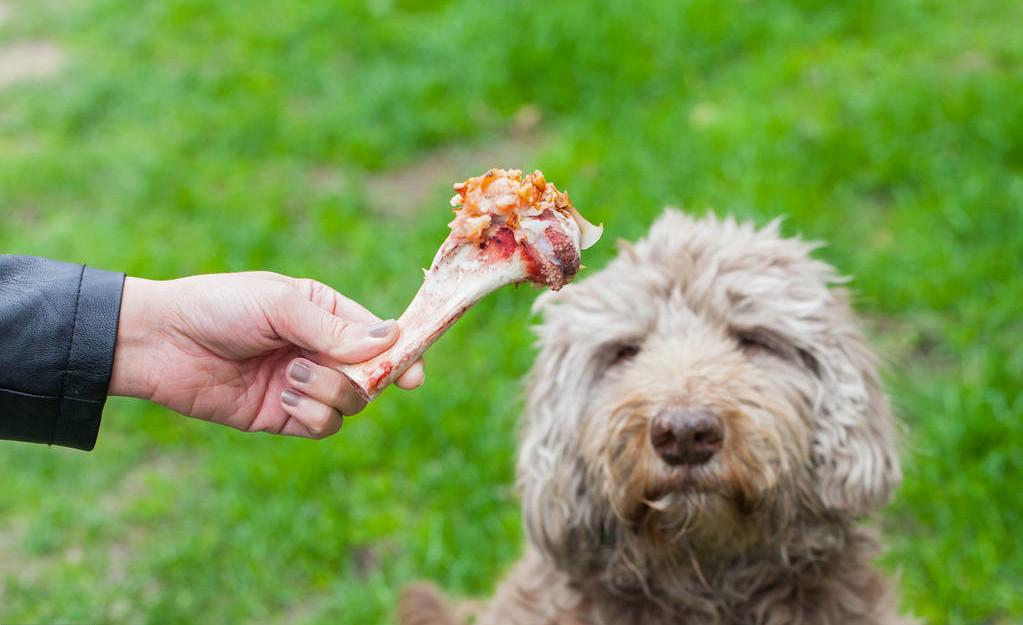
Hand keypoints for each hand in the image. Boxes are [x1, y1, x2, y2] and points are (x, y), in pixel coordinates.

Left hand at [109, 272, 423, 437]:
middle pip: (372, 375)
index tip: (414, 376)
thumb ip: (334, 328)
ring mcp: (303, 384)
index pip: (379, 335)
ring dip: (329, 393)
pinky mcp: (283, 416)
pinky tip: (284, 397)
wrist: (160, 343)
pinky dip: (312, 414)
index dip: (403, 354)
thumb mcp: (280, 306)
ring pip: (350, 403)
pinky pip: (322, 425)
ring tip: (292, 377)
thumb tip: (391, 340)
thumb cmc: (218, 308)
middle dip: (362, 378)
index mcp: (325, 312)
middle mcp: (320, 349)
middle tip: (341, 375)